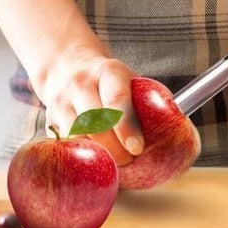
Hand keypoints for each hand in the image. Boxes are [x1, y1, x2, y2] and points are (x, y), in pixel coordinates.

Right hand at [32, 43, 143, 159]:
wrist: (66, 64)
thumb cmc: (107, 80)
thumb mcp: (127, 78)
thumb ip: (148, 99)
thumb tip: (176, 123)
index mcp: (108, 71)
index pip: (116, 98)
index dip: (126, 126)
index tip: (136, 148)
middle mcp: (81, 83)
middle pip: (95, 121)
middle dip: (114, 148)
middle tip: (128, 161)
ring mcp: (62, 99)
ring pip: (76, 133)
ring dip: (95, 154)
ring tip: (112, 163)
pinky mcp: (50, 117)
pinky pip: (64, 142)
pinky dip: (79, 155)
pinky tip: (91, 160)